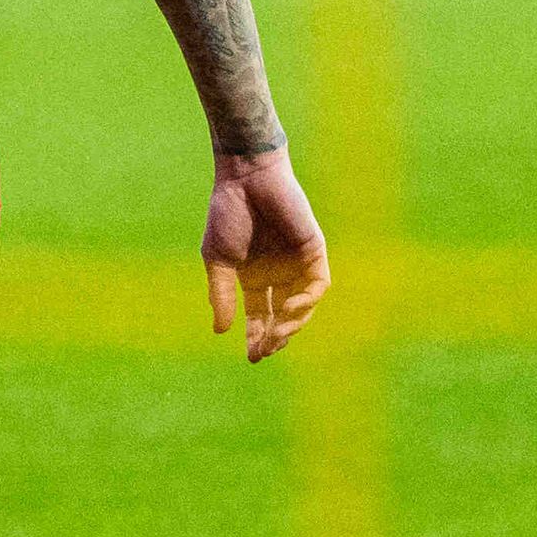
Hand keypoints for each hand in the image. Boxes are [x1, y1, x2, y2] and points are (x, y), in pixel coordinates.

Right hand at [207, 146, 331, 362]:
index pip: (259, 316)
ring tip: (277, 332)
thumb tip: (221, 331)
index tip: (253, 357)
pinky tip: (291, 308)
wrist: (246, 178)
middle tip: (265, 349)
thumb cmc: (228, 213)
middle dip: (275, 336)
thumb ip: (222, 293)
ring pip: (302, 306)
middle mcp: (277, 273)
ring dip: (291, 324)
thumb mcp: (218, 260)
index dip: (257, 337)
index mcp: (253, 277)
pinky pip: (317, 284)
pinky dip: (307, 301)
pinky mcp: (313, 250)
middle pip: (281, 316)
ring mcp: (297, 263)